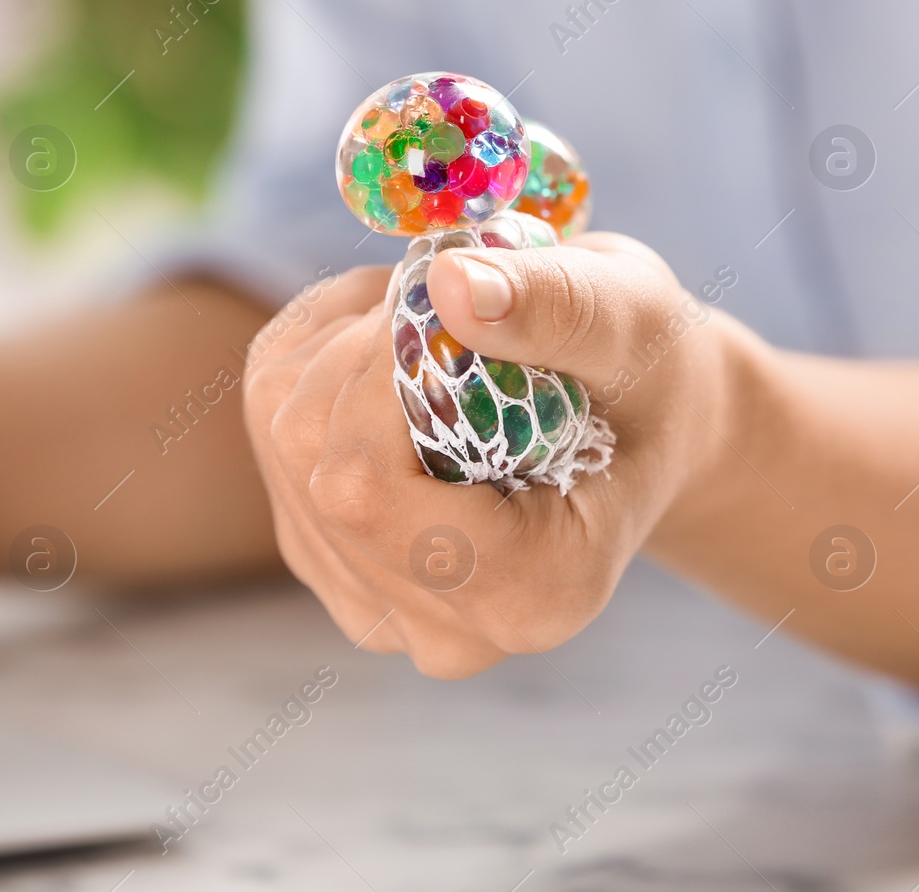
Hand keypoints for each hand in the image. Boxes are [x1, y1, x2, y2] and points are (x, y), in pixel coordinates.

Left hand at [242, 233, 745, 676]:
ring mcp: (368, 601)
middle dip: (367, 346)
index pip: (365, 486)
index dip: (382, 368)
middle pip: (315, 456)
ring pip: (284, 431)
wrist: (632, 420)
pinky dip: (321, 356)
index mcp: (534, 596)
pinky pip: (271, 419)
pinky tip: (398, 358)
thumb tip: (447, 288)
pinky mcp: (319, 552)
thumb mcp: (631, 318)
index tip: (451, 300)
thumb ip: (553, 307)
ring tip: (442, 333)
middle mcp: (443, 629)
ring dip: (345, 343)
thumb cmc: (648, 372)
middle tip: (452, 301)